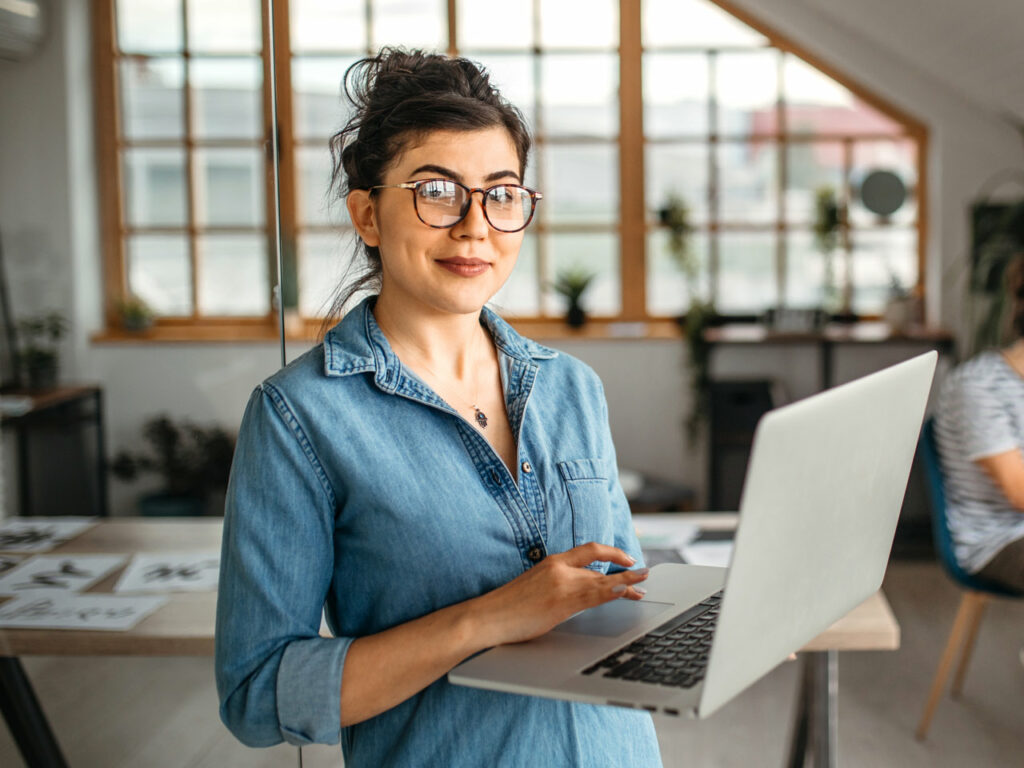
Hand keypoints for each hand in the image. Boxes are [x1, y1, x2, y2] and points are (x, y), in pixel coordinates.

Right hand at [469, 542, 650, 646]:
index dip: (611, 551)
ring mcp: (560, 584)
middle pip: (599, 567)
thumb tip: (579, 593)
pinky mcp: (561, 602)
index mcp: (551, 562)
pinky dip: (613, 592)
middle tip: (644, 575)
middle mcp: (558, 568)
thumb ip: (558, 584)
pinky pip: (593, 596)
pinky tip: (625, 591)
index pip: (588, 550)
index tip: (626, 558)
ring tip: (644, 585)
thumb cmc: (508, 607)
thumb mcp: (535, 586)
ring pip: (601, 581)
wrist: (489, 616)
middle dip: (624, 573)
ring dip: (626, 582)